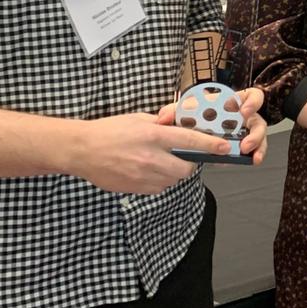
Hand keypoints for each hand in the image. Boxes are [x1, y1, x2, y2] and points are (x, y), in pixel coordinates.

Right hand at [73, 112, 231, 194]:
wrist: (81, 150)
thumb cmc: (108, 131)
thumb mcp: (138, 119)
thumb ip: (161, 124)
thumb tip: (179, 126)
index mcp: (152, 136)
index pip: (189, 140)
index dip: (210, 145)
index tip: (225, 148)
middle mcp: (150, 157)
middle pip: (185, 168)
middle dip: (190, 163)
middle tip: (184, 156)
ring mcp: (142, 176)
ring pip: (172, 180)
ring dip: (173, 172)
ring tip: (159, 161)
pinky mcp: (135, 188)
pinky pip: (158, 188)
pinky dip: (160, 181)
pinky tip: (147, 170)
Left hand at [154, 87, 269, 165]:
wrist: (190, 134)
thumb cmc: (194, 115)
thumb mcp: (185, 111)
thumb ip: (174, 111)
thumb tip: (163, 118)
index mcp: (232, 104)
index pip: (251, 96)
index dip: (252, 102)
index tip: (244, 112)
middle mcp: (243, 117)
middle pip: (258, 121)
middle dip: (255, 133)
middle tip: (245, 144)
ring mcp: (245, 132)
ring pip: (259, 137)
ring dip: (256, 146)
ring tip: (245, 154)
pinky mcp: (243, 146)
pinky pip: (254, 150)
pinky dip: (253, 156)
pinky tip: (250, 161)